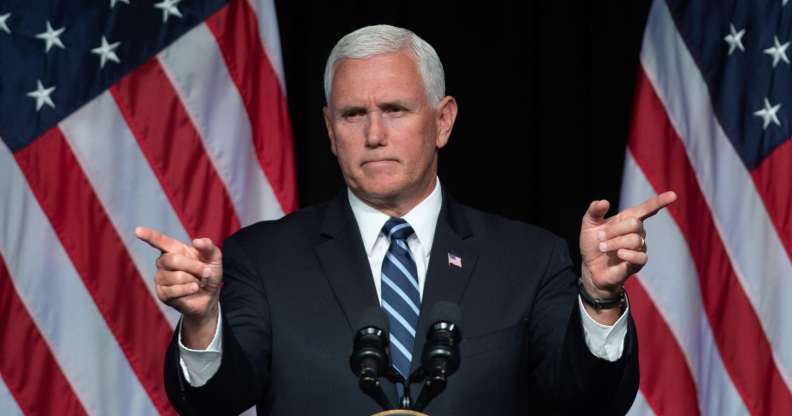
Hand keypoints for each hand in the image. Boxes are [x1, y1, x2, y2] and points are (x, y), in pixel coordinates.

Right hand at [135, 226, 222, 347]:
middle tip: (206, 272)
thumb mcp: (214, 257)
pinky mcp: (162, 294)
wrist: (210, 295)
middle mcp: (163, 262)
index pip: (159, 241)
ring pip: (175, 276)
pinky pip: (173, 290)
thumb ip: (208, 247)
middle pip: (173, 260)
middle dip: (194, 266)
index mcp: (174, 249)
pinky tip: (194, 289)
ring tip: (198, 282)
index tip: (138, 231)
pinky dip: (188, 289)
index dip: (149, 236)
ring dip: (193, 279)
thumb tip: (196, 241)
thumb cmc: (209, 273)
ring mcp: (161, 278)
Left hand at [579, 191, 676, 319]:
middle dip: (614, 230)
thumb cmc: (592, 244)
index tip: (673, 195)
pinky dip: (628, 254)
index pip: (647, 209)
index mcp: (627, 219)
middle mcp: (637, 232)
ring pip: (634, 240)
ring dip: (614, 243)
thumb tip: (604, 202)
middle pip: (635, 224)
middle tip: (600, 238)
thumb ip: (594, 211)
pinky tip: (619, 254)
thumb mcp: (589, 224)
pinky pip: (640, 256)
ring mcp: (640, 247)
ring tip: (603, 248)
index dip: (660, 202)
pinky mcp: (638, 263)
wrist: (590, 267)